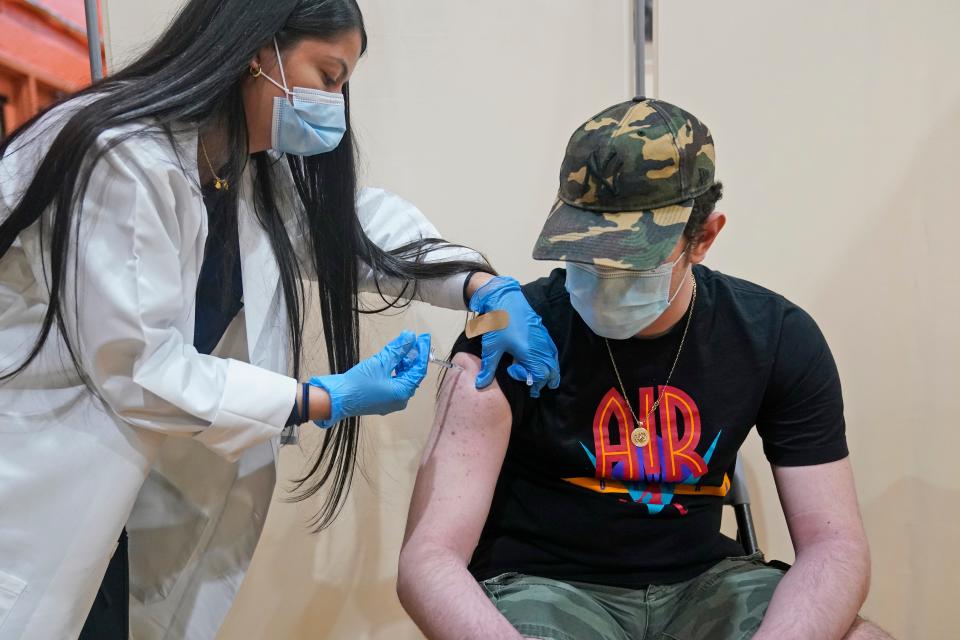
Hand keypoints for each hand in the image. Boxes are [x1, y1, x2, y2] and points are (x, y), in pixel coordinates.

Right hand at [309, 331, 430, 427]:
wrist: (337, 398)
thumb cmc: (358, 382)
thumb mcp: (380, 362)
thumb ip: (398, 349)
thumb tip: (410, 337)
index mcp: (403, 392)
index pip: (419, 370)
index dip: (422, 352)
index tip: (423, 338)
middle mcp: (401, 400)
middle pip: (412, 375)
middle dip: (413, 357)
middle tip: (412, 340)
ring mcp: (392, 402)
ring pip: (403, 379)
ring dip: (404, 364)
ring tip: (401, 348)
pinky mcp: (383, 401)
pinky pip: (395, 384)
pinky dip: (396, 372)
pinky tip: (393, 360)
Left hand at [469, 276, 560, 397]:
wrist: (506, 299)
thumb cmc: (498, 324)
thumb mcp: (491, 348)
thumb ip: (488, 369)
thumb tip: (480, 385)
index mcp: (529, 352)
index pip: (539, 375)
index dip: (530, 380)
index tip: (513, 371)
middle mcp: (541, 347)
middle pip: (551, 371)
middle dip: (543, 381)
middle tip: (534, 388)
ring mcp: (544, 340)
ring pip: (554, 362)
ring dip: (549, 373)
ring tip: (543, 381)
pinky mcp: (544, 334)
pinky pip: (552, 353)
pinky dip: (550, 362)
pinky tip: (542, 363)